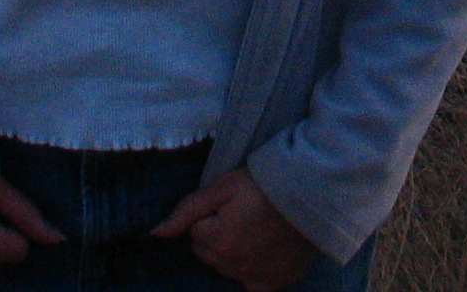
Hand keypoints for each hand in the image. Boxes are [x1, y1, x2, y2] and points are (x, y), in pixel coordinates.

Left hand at [150, 167, 317, 291]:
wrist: (311, 193)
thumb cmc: (264, 185)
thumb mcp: (223, 187)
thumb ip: (187, 210)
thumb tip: (155, 233)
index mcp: (218, 241)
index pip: (196, 232)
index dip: (210, 216)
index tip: (231, 204)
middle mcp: (233, 266)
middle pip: (208, 253)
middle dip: (217, 235)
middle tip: (242, 214)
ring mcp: (254, 278)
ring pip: (226, 267)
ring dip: (232, 252)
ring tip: (255, 228)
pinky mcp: (273, 284)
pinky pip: (250, 283)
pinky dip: (252, 269)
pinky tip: (264, 250)